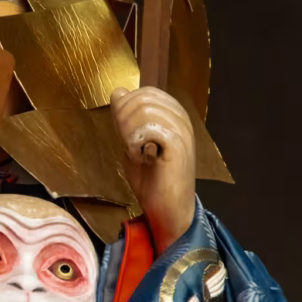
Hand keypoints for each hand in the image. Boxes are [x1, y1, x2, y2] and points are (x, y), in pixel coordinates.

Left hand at [111, 86, 195, 254]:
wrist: (167, 210)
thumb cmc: (152, 180)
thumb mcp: (134, 143)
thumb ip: (127, 119)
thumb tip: (119, 91)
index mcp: (174, 115)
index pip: (146, 92)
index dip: (126, 105)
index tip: (121, 130)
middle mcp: (181, 119)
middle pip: (144, 98)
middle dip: (124, 117)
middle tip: (126, 142)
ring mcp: (182, 132)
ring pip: (145, 110)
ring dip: (129, 130)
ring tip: (134, 151)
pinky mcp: (178, 147)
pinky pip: (150, 128)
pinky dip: (135, 142)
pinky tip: (139, 156)